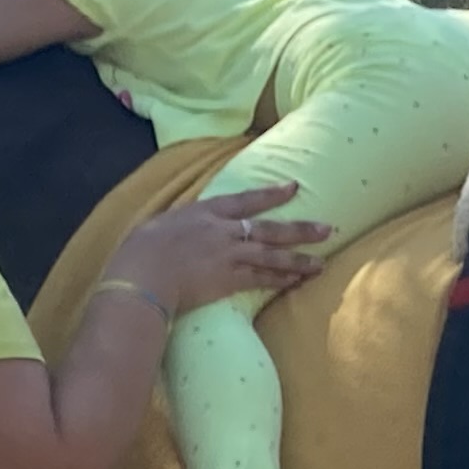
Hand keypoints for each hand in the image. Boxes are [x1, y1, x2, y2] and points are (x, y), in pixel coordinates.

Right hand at [112, 184, 331, 313]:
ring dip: (300, 259)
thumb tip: (188, 225)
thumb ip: (184, 223)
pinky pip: (262, 280)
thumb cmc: (141, 249)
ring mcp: (229, 255)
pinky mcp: (229, 280)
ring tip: (322, 262)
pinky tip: (297, 281)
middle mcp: (224, 231)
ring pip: (273, 256)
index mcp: (206, 211)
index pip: (246, 199)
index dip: (272, 194)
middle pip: (270, 228)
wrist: (142, 273)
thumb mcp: (163, 223)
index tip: (293, 187)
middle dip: (300, 229)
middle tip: (328, 229)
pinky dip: (280, 281)